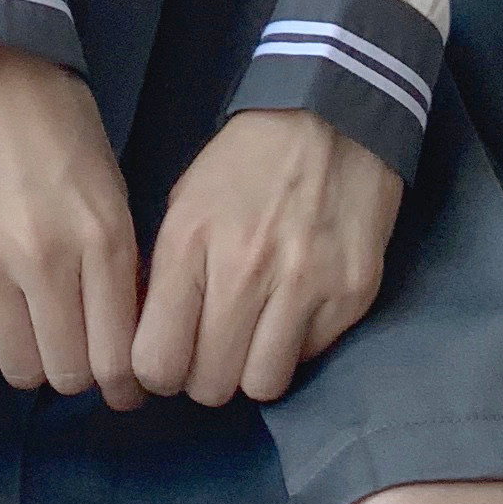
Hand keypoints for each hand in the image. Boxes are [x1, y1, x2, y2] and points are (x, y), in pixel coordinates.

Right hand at [0, 45, 147, 409]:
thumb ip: (120, 269)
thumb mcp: (114, 194)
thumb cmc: (65, 132)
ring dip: (33, 359)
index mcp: (103, 238)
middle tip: (80, 352)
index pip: (119, 356)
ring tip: (38, 327)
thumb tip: (125, 346)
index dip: (126, 384)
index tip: (125, 386)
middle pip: (67, 373)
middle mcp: (45, 258)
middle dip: (80, 372)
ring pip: (17, 368)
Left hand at [131, 110, 401, 407]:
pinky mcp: (352, 294)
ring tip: (254, 338)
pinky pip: (310, 358)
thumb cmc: (246, 163)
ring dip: (252, 370)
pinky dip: (298, 346)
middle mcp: (246, 271)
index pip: (156, 360)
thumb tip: (150, 344)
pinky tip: (295, 309)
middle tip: (214, 350)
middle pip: (210, 385)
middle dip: (205, 376)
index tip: (168, 359)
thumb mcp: (185, 204)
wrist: (333, 118)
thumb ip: (168, 274)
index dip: (157, 372)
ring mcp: (305, 285)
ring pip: (262, 386)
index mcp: (191, 244)